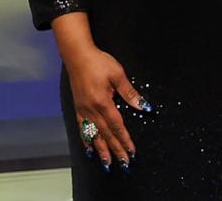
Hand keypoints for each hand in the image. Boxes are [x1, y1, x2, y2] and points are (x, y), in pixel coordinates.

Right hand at [60, 41, 146, 170]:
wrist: (77, 57)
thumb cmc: (100, 63)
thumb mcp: (118, 75)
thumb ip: (130, 93)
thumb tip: (144, 107)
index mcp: (103, 102)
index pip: (117, 126)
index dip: (125, 140)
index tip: (132, 152)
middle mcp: (91, 110)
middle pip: (106, 134)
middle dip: (116, 150)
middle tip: (124, 163)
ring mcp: (83, 110)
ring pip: (93, 135)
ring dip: (101, 150)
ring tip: (107, 164)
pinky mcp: (78, 108)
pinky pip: (83, 128)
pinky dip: (87, 140)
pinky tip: (90, 149)